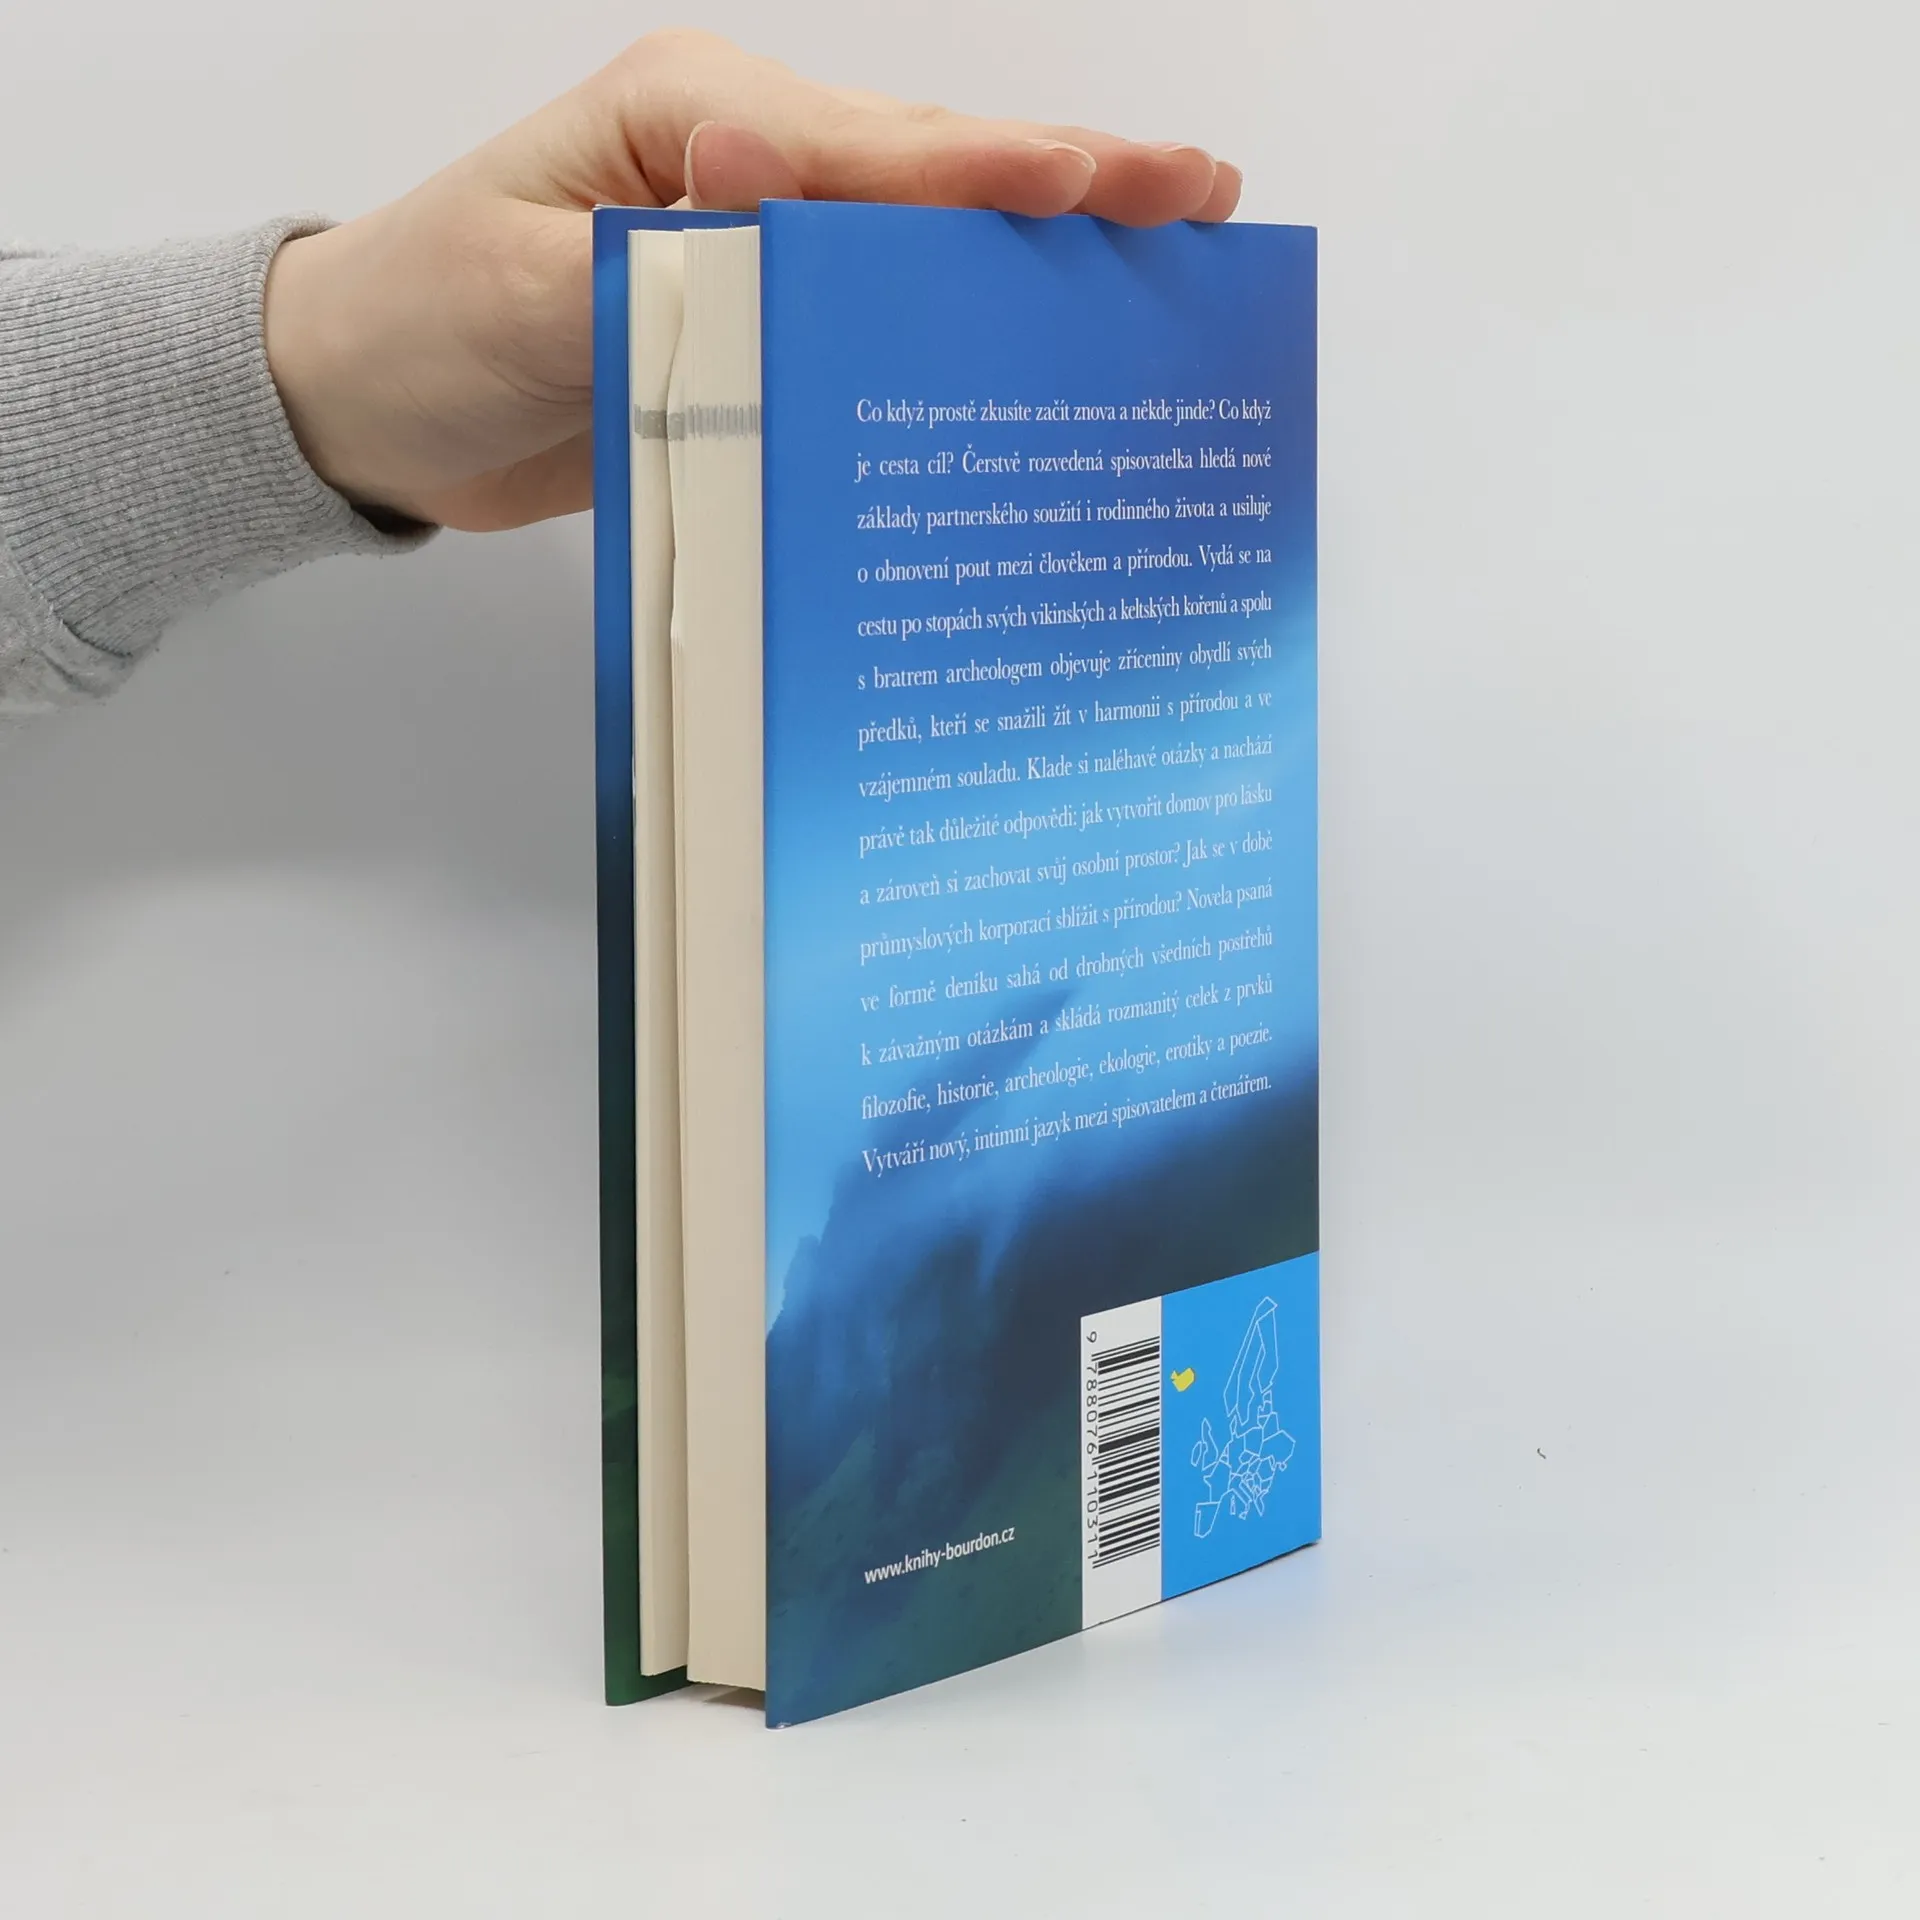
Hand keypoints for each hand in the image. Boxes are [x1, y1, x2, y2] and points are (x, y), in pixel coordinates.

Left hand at [263, 30, 1242, 532]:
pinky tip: (1038, 355)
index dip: (1000, 170)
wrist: (373, 411)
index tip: (1117, 182)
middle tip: (1207, 196)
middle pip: (932, 173)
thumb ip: (653, 239)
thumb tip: (766, 167)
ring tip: (1168, 254)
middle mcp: (747, 167)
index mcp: (699, 120)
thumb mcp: (530, 280)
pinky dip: (964, 330)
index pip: (876, 150)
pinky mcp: (760, 329)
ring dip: (1040, 252)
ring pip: (925, 242)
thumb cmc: (430, 323)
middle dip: (1071, 184)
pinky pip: (880, 324)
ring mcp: (761, 248)